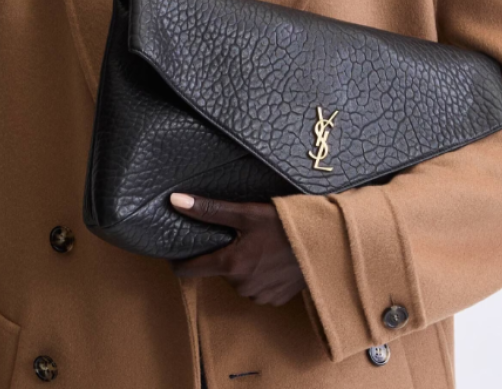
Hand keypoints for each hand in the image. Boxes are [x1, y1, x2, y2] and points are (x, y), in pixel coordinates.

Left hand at [167, 192, 306, 305]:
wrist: (326, 244)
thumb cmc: (286, 224)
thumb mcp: (247, 213)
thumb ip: (209, 210)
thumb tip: (175, 201)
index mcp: (231, 264)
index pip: (189, 270)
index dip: (179, 260)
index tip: (175, 251)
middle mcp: (242, 286)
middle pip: (219, 270)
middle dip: (224, 254)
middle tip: (239, 236)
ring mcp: (260, 296)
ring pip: (238, 279)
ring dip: (243, 265)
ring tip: (260, 245)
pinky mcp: (275, 300)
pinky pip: (257, 288)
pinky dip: (260, 275)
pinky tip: (272, 258)